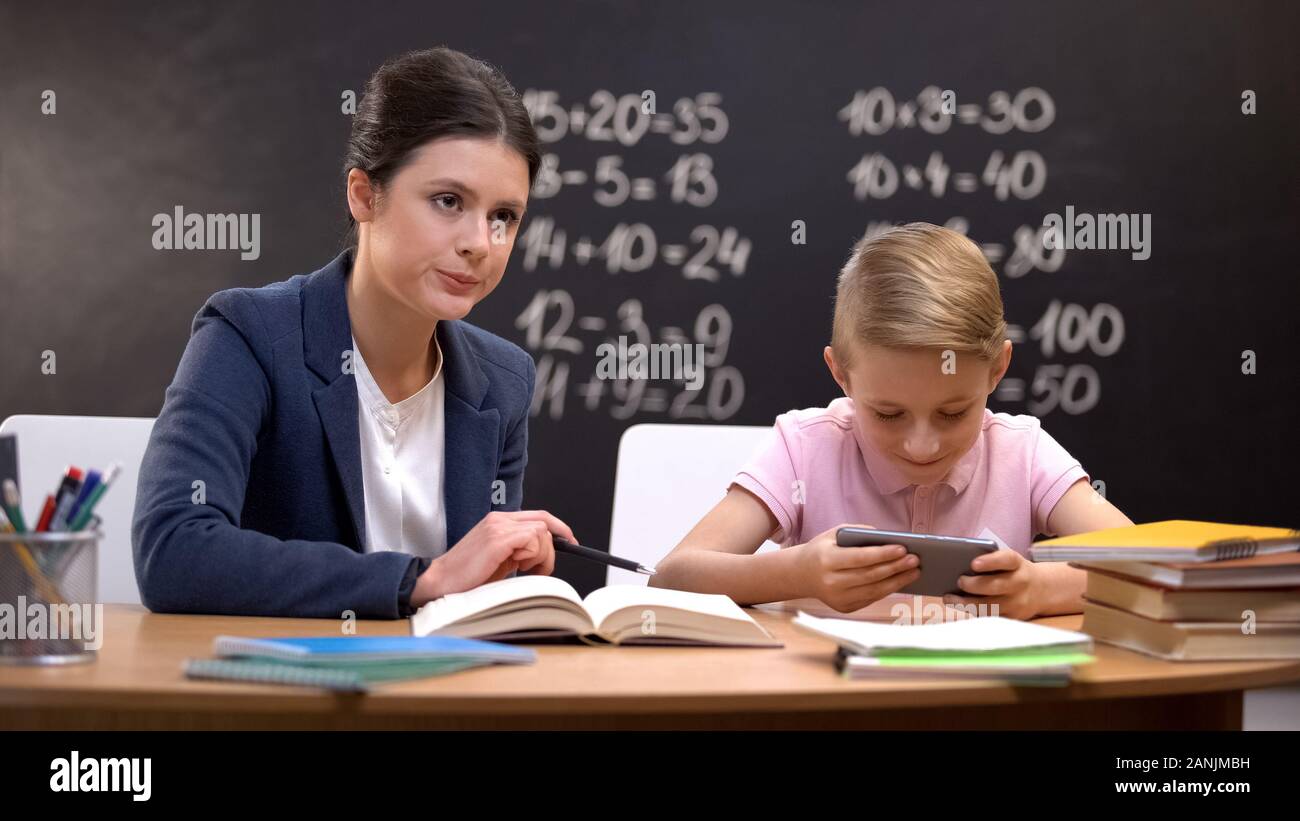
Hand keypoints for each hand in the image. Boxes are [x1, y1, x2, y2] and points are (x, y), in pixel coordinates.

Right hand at [412, 510, 575, 605]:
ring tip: (524, 571)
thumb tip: (544, 552)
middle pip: (544, 523)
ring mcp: (497, 527)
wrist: (441, 582)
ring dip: (540, 556)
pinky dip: (532, 556)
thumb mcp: (501, 559)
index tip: (571, 542)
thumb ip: (519, 550)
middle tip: (540, 569)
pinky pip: (531, 540)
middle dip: (551, 549)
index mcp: (499, 521)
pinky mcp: (497, 539)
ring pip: (541, 533)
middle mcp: (499, 519)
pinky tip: (518, 567)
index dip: (559, 528)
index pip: (539, 516)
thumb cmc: (468, 575)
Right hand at [794, 525, 920, 612]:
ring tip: (915, 571)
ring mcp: (838, 598)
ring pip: (874, 590)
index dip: (883, 554)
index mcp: (827, 560)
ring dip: (898, 581)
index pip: (860, 558)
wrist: (801, 574)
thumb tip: (886, 538)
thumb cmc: (822, 550)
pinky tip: (901, 580)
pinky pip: (871, 598)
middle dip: (896, 567)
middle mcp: (831, 582)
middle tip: (915, 559)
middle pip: (871, 576)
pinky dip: (888, 589)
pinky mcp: (844, 608)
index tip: (903, 548)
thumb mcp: (832, 534)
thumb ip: (857, 532)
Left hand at [943, 549, 1042, 619]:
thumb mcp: (1009, 561)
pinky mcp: (1013, 617)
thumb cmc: (1013, 571)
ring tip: (949, 598)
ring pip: (990, 606)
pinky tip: (960, 607)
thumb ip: (990, 560)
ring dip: (966, 603)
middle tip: (959, 581)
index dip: (990, 562)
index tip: (973, 563)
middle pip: (995, 586)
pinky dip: (973, 612)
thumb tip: (958, 565)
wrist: (1042, 590)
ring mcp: (1017, 602)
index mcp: (1017, 563)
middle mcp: (1020, 582)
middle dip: (973, 585)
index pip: (1006, 559)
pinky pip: (990, 617)